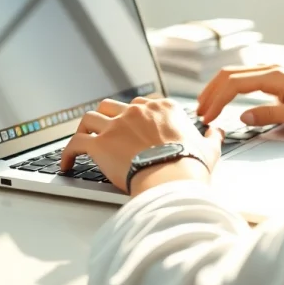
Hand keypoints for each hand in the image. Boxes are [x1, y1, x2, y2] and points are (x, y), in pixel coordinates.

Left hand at [61, 97, 224, 195]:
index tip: (131, 126)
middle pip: (112, 106)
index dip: (134, 115)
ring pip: (90, 118)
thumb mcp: (209, 148)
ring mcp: (116, 126)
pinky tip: (66, 163)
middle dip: (106, 116)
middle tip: (104, 130)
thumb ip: (212, 136)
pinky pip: (75, 143)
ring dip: (84, 129)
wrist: (174, 179)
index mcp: (162, 109)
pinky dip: (67, 152)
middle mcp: (137, 112)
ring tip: (80, 142)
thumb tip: (217, 130)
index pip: (141, 104)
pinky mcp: (100, 144)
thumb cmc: (192, 166)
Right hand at [197, 64, 283, 127]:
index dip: (216, 100)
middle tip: (200, 112)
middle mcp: (272, 68)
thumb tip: (241, 117)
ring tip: (208, 105)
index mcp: (275, 76)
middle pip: (230, 74)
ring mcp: (275, 70)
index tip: (206, 116)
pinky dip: (232, 87)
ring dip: (219, 88)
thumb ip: (269, 115)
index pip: (234, 84)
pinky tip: (228, 98)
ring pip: (237, 74)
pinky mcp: (279, 77)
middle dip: (211, 92)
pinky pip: (248, 78)